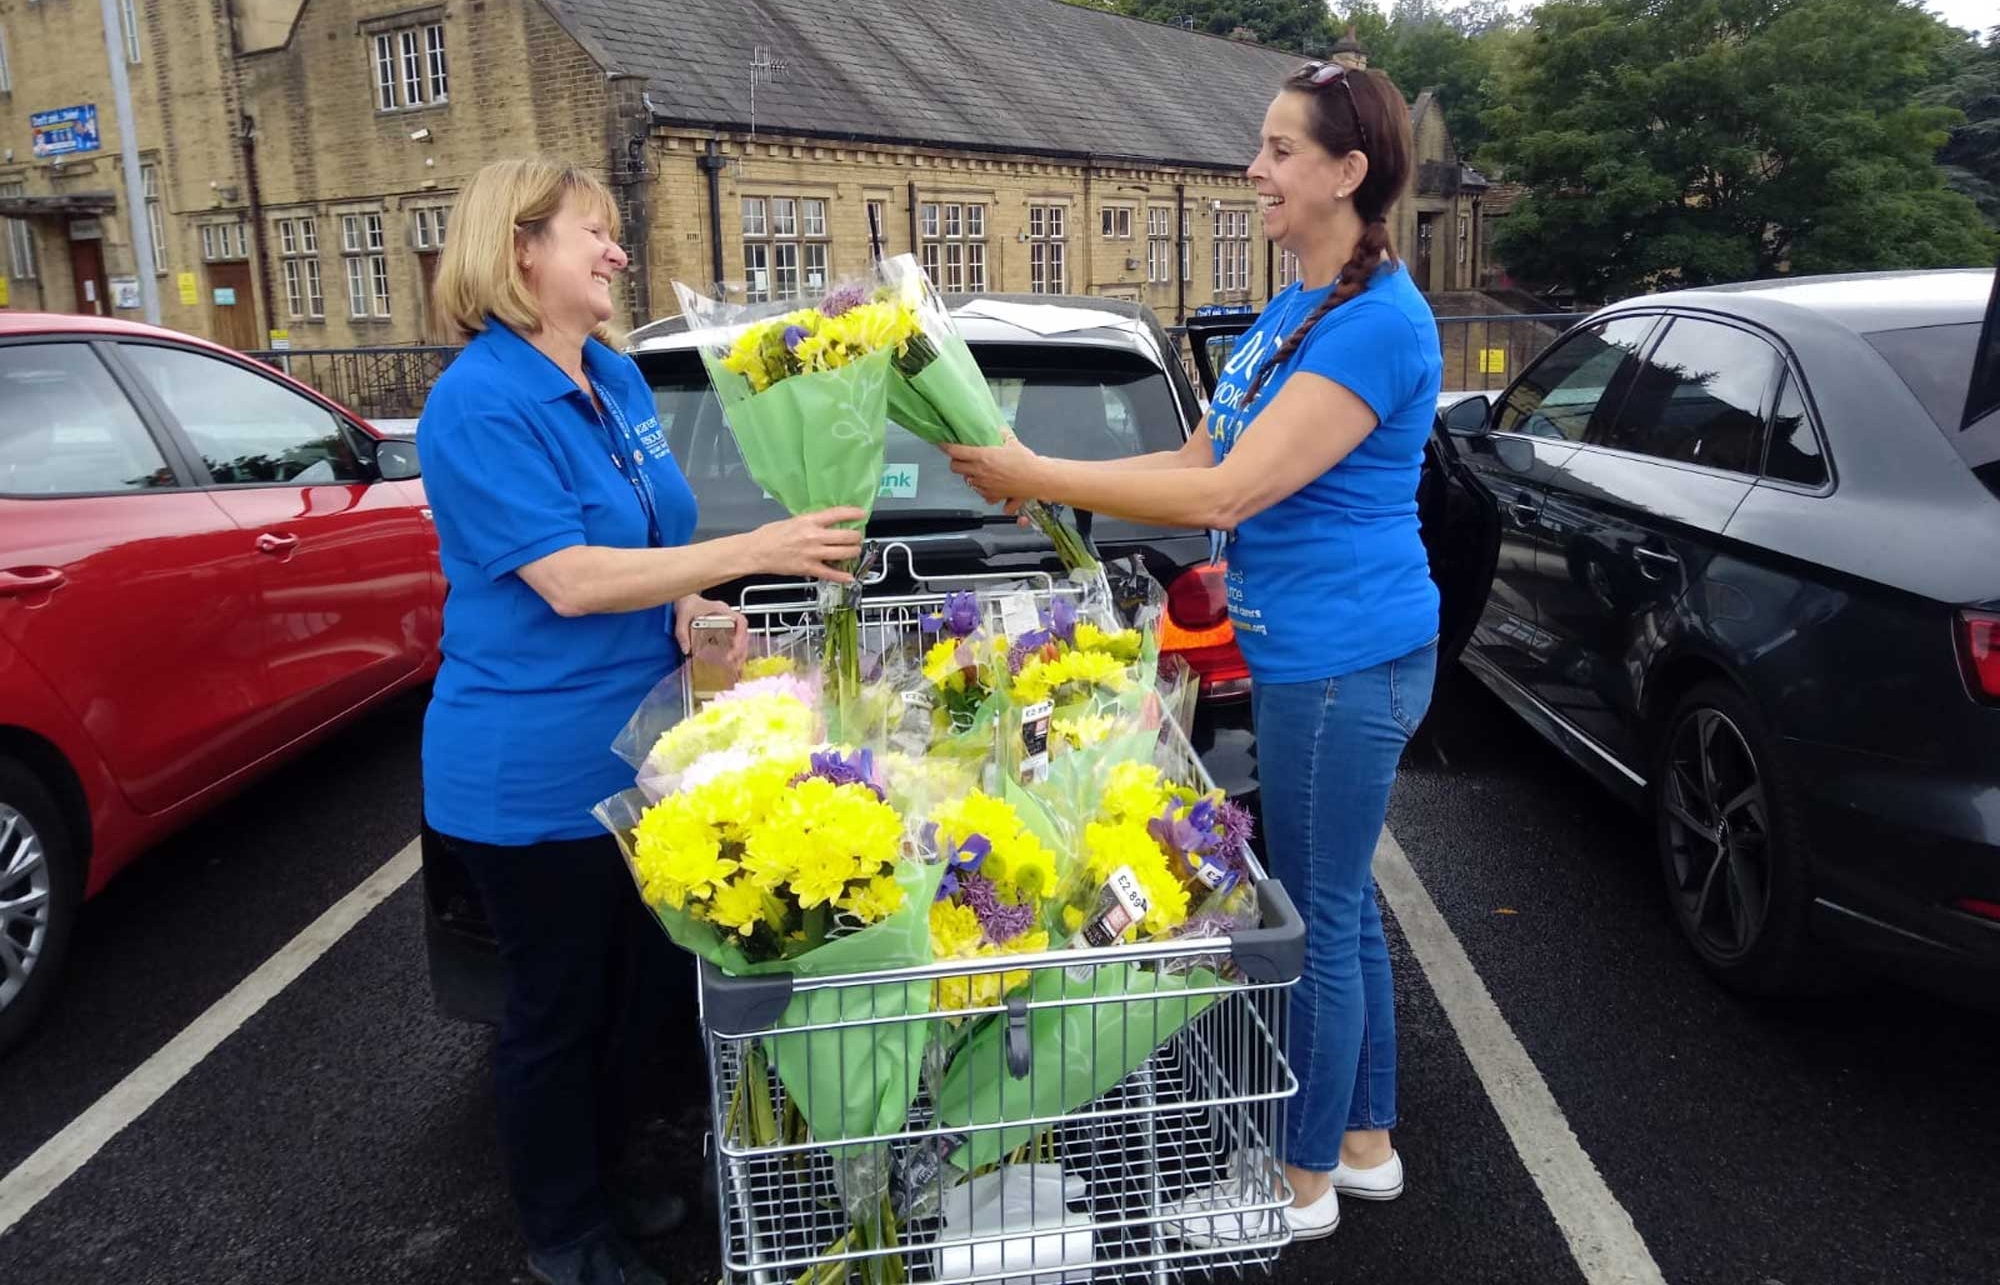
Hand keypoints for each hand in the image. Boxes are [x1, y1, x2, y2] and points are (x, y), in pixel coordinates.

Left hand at [673, 595, 748, 661]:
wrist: (686, 601)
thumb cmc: (688, 605)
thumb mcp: (682, 616)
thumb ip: (682, 632)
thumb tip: (686, 649)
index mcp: (721, 610)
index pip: (740, 621)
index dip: (741, 635)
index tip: (736, 647)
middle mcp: (727, 616)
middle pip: (743, 632)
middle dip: (741, 648)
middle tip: (733, 660)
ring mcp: (727, 623)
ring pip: (740, 638)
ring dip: (739, 651)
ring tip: (735, 664)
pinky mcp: (723, 630)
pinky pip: (733, 641)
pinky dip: (734, 651)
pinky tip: (730, 661)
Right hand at [753, 507, 867, 581]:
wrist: (756, 551)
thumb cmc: (770, 535)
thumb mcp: (792, 521)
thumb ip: (810, 523)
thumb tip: (825, 523)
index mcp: (809, 521)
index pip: (837, 514)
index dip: (853, 513)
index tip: (862, 513)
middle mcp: (814, 536)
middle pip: (846, 536)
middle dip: (856, 537)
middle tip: (857, 537)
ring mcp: (812, 553)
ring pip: (843, 553)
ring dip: (853, 553)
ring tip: (854, 552)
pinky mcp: (808, 568)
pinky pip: (830, 573)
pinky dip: (842, 577)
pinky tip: (850, 577)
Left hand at [944, 439, 1047, 505]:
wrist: (1038, 479)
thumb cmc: (1026, 461)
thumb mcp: (1012, 442)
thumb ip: (1001, 436)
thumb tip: (998, 431)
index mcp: (982, 456)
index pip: (956, 451)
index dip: (946, 446)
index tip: (942, 444)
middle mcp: (980, 472)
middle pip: (955, 468)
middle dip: (956, 462)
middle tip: (962, 458)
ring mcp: (984, 485)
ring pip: (967, 481)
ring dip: (970, 475)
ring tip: (980, 471)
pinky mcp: (992, 496)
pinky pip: (980, 493)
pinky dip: (982, 489)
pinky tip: (990, 484)